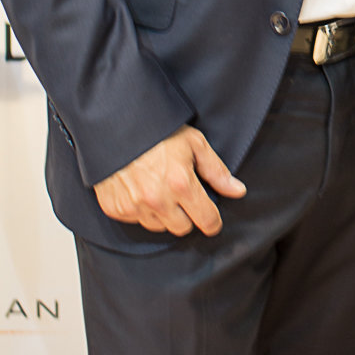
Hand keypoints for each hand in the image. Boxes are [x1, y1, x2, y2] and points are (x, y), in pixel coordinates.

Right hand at [93, 125, 245, 236]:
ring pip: (159, 226)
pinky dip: (141, 210)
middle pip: (182, 228)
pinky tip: (141, 190)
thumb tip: (238, 191)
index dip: (213, 222)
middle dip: (188, 216)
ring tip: (161, 189)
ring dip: (164, 214)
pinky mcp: (116, 209)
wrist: (116, 125)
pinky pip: (136, 221)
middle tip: (183, 196)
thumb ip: (217, 171)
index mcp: (181, 184)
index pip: (206, 219)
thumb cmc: (158, 131)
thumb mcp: (194, 142)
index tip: (213, 220)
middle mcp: (158, 200)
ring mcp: (135, 207)